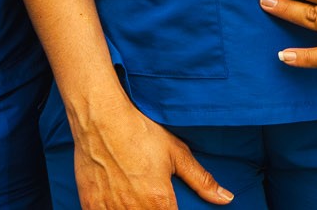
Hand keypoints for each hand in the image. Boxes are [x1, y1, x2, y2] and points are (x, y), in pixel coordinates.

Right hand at [72, 93, 231, 207]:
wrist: (99, 115)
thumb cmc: (138, 130)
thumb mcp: (175, 152)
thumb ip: (201, 180)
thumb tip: (226, 198)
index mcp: (158, 202)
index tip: (170, 207)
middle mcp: (133, 209)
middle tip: (150, 198)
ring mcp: (109, 208)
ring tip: (134, 198)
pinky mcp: (90, 204)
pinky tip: (116, 201)